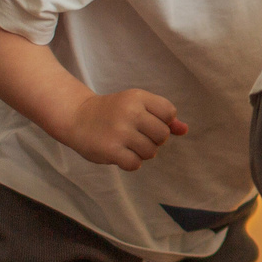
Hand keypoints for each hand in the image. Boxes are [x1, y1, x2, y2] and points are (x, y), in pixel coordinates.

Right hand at [64, 87, 185, 170]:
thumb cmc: (112, 112)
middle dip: (154, 140)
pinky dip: (131, 162)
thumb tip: (185, 130)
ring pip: (151, 151)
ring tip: (129, 145)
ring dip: (142, 153)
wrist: (77, 117)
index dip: (163, 122)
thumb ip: (162, 117)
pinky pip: (135, 163)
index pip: (169, 113)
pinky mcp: (110, 149)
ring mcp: (120, 131)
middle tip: (138, 136)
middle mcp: (130, 112)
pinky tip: (122, 154)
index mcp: (138, 97)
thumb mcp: (136, 106)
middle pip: (163, 135)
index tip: (148, 122)